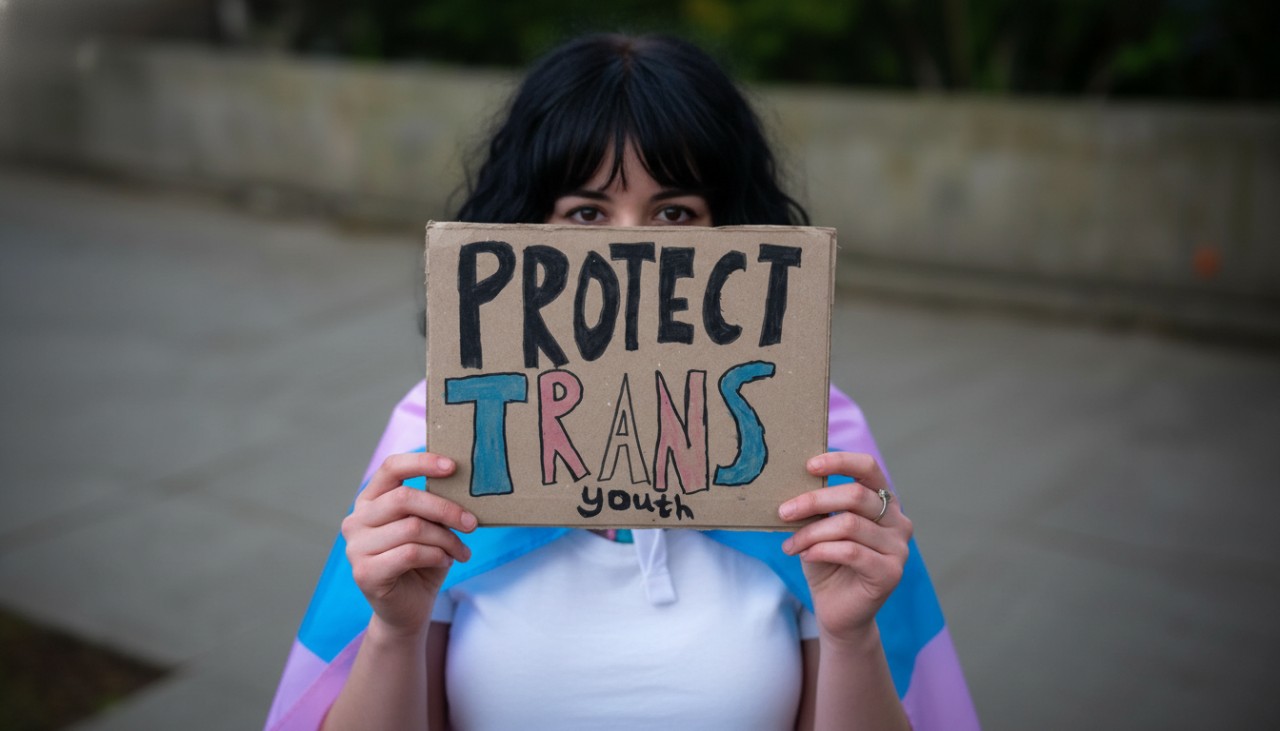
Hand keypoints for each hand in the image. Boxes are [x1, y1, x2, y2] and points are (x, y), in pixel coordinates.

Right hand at [342, 452, 476, 637]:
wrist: (409, 609)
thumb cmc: (422, 562)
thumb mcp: (430, 527)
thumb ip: (433, 505)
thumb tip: (461, 481)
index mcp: (370, 501)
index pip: (390, 468)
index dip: (421, 462)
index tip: (453, 466)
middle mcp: (356, 520)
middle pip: (404, 498)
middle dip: (445, 509)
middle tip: (472, 522)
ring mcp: (355, 548)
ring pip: (412, 528)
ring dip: (447, 539)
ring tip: (461, 550)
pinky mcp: (365, 573)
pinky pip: (410, 553)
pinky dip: (437, 555)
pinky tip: (446, 561)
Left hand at [778, 452, 912, 643]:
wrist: (837, 611)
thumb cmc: (826, 562)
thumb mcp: (819, 527)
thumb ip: (818, 505)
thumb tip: (791, 480)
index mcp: (883, 501)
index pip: (868, 468)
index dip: (840, 461)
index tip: (808, 465)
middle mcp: (897, 521)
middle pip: (856, 496)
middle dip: (813, 501)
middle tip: (783, 511)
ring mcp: (899, 548)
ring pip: (849, 525)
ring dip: (812, 532)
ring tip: (791, 544)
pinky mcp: (891, 572)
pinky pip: (851, 551)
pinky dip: (821, 550)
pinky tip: (805, 555)